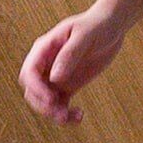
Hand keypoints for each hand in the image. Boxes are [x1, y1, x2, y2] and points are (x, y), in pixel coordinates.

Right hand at [19, 4, 125, 124]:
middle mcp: (46, 64)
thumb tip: (54, 78)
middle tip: (60, 112)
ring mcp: (56, 77)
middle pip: (33, 91)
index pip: (30, 72)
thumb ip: (70, 54)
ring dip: (53, 113)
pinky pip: (60, 105)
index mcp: (45, 48)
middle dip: (42, 104)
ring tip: (71, 117)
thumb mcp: (86, 35)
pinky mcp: (68, 86)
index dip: (36, 88)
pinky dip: (66, 114)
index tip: (50, 99)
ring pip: (44, 102)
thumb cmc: (97, 25)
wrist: (112, 26)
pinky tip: (79, 116)